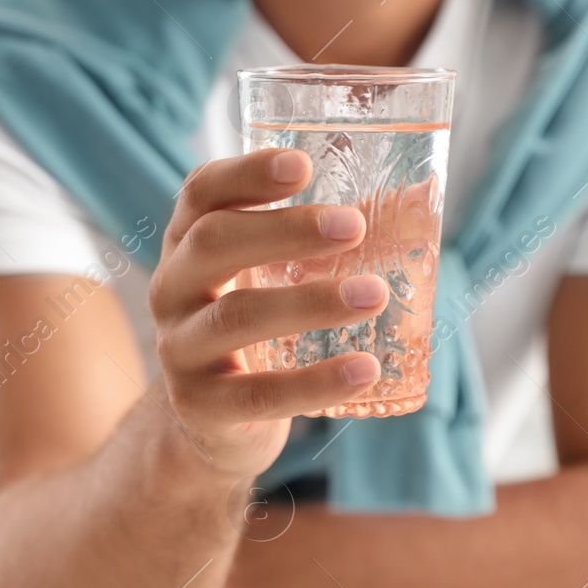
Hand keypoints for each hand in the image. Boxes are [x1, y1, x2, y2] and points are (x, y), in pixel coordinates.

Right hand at [148, 149, 387, 478]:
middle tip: (354, 226)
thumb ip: (309, 243)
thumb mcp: (261, 277)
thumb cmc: (252, 330)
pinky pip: (259, 395)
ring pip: (236, 317)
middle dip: (285, 231)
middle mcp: (171, 289)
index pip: (201, 193)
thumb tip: (417, 201)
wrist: (210, 422)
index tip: (304, 166)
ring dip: (310, 302)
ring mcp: (179, 350)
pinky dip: (316, 382)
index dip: (246, 174)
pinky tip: (366, 369)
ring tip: (374, 295)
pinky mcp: (200, 406)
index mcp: (186, 244)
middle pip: (212, 243)